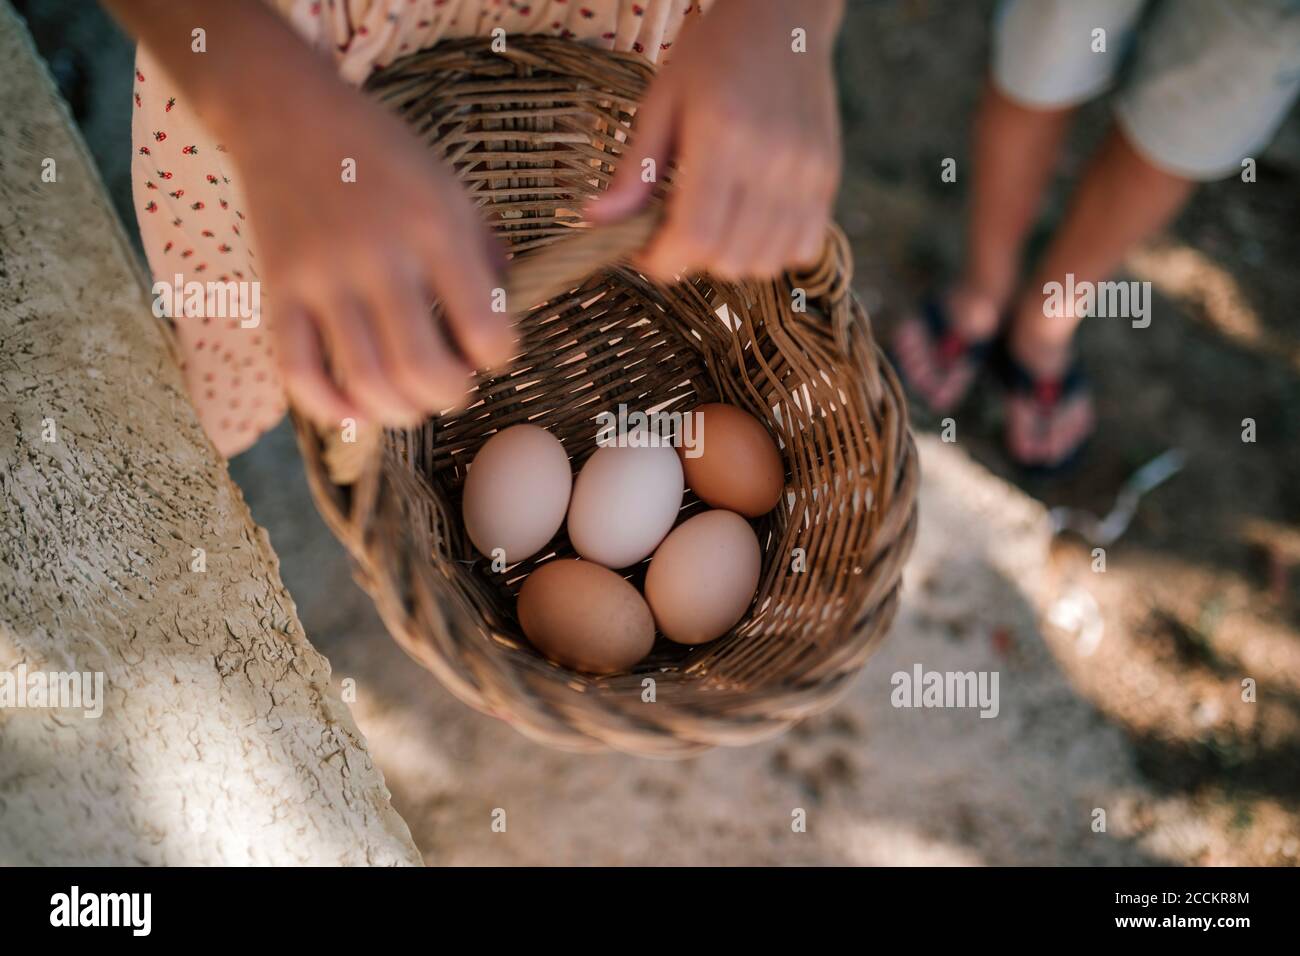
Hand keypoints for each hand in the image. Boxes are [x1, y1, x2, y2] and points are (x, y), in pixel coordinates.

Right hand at [232, 67, 513, 428]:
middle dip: (450, 396)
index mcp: (435, 230)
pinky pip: (298, 370)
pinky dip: (328, 407)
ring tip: (412, 402)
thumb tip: (507, 313)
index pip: (485, 329)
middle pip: (423, 370)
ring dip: (399, 412)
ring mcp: (324, 277)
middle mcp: (380, 257)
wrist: (288, 113)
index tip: (491, 352)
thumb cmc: (381, 153)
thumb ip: (483, 252)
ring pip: (365, 380)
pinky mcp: (279, 290)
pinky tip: (354, 414)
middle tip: (454, 387)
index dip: (499, 358)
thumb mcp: (450, 188)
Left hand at [586, 0, 842, 281]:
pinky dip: (771, 253)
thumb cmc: (715, 55)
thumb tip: (596, 220)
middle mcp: (773, 160)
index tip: (644, 252)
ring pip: (764, 264)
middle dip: (692, 260)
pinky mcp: (828, 180)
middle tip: (675, 229)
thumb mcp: (662, 101)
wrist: (785, 21)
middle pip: (728, 259)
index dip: (662, 261)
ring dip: (730, 259)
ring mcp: (808, 174)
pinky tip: (750, 224)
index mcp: (723, 135)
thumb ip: (635, 169)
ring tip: (714, 223)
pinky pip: (801, 250)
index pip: (694, 236)